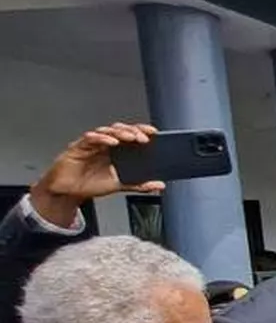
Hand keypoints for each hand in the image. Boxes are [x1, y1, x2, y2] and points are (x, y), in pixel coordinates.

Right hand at [30, 123, 163, 226]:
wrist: (67, 192)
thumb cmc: (90, 184)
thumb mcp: (120, 185)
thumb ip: (140, 185)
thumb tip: (159, 185)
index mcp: (115, 151)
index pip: (130, 135)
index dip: (141, 131)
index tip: (154, 133)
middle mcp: (104, 144)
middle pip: (120, 130)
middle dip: (133, 131)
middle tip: (144, 138)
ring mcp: (92, 144)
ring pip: (107, 131)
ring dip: (120, 133)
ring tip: (131, 137)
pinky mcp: (78, 147)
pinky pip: (90, 139)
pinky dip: (101, 138)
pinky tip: (111, 141)